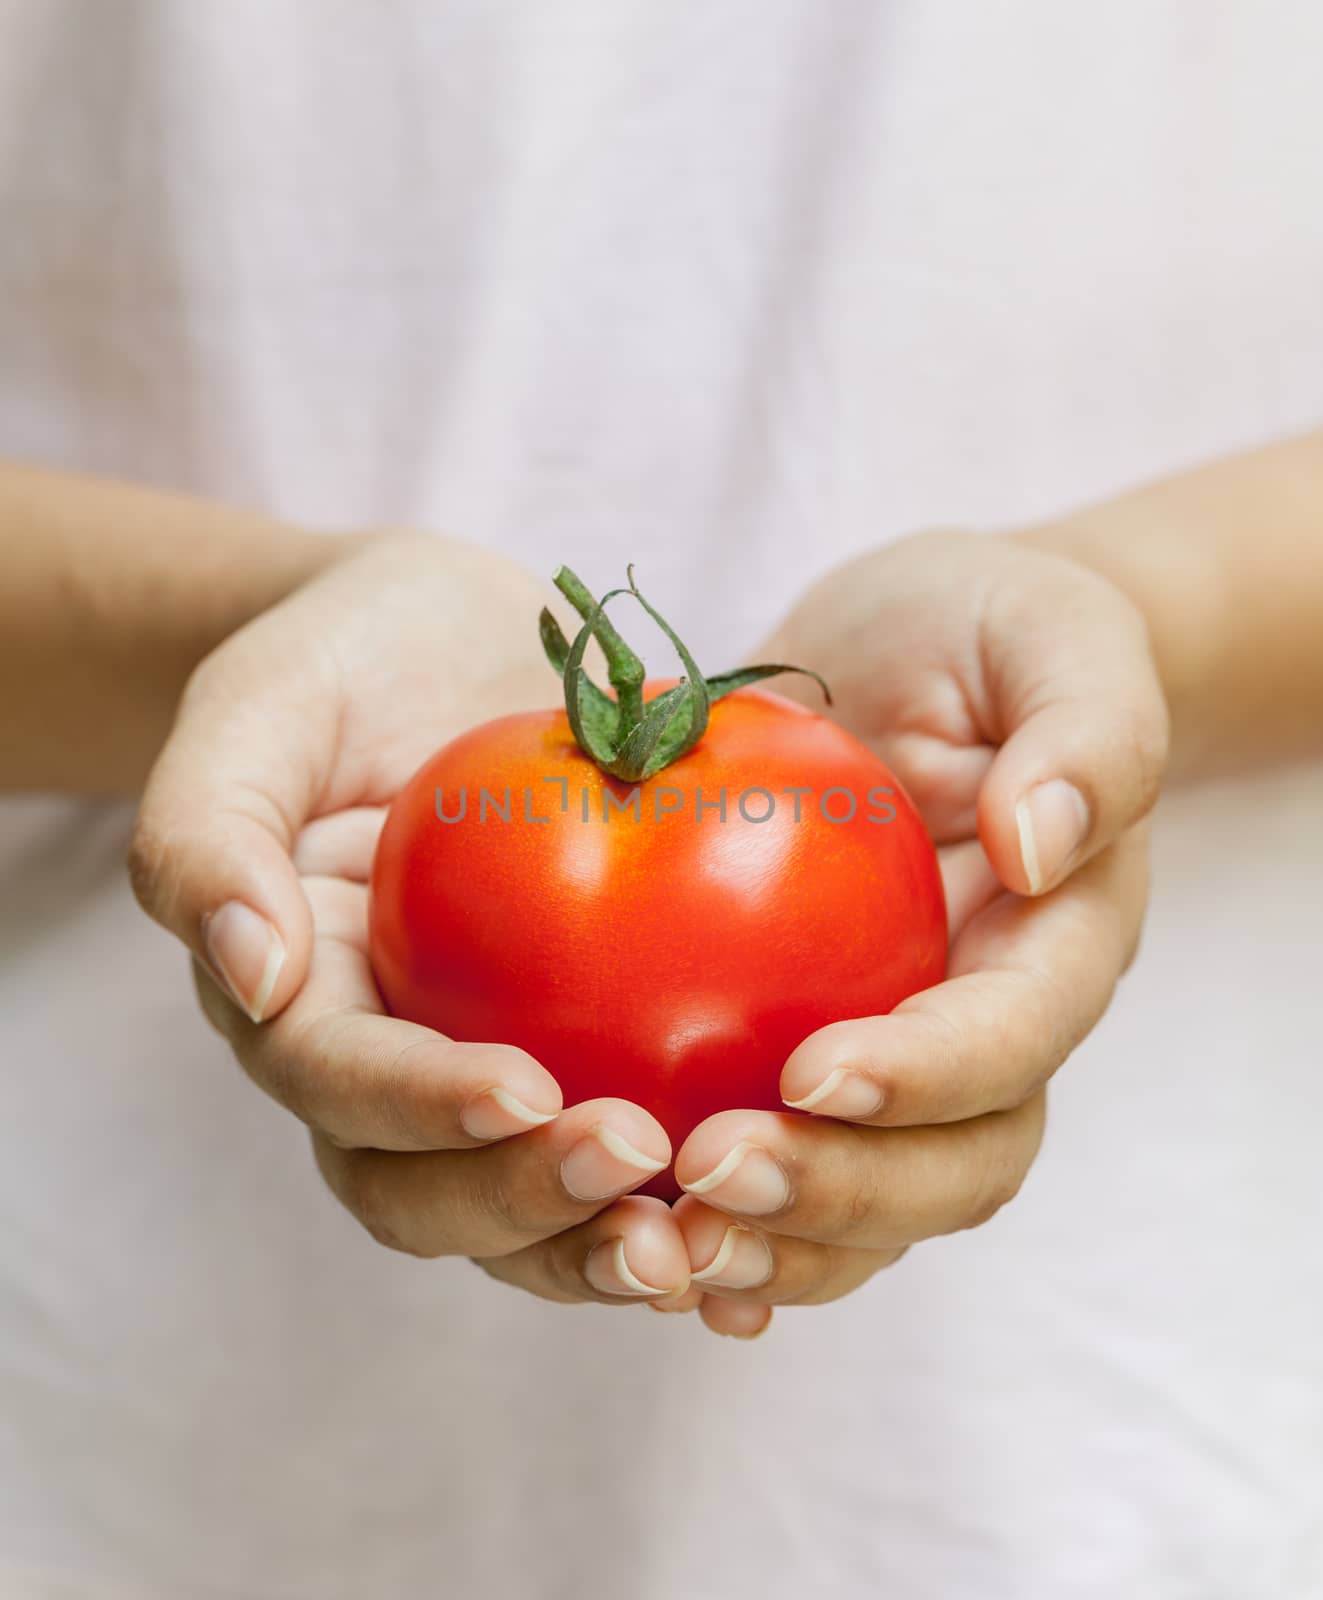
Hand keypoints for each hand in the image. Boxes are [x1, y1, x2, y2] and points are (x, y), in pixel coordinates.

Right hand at [130, 532, 690, 1305]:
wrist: (437, 640)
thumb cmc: (339, 663)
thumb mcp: (252, 711)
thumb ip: (208, 835)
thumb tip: (254, 976)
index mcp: (298, 997)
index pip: (341, 1084)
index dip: (424, 1109)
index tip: (530, 1092)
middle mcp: (383, 1059)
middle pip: (425, 1191)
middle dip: (525, 1206)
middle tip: (641, 1163)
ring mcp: (483, 1062)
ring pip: (526, 1206)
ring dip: (608, 1241)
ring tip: (713, 1241)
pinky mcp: (584, 1045)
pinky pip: (630, 1136)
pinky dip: (692, 1195)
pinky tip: (787, 1203)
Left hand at [662, 531, 1166, 1337]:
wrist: (918, 658)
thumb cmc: (986, 633)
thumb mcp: (1051, 634)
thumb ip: (1082, 730)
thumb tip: (1037, 844)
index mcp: (1058, 942)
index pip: (1015, 1040)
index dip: (928, 1078)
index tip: (814, 1071)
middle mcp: (991, 1029)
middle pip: (953, 1166)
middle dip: (843, 1192)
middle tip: (713, 1175)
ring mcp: (904, 1059)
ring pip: (872, 1206)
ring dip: (776, 1245)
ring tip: (660, 1245)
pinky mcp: (813, 1057)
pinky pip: (788, 1169)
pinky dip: (727, 1229)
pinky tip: (629, 1245)